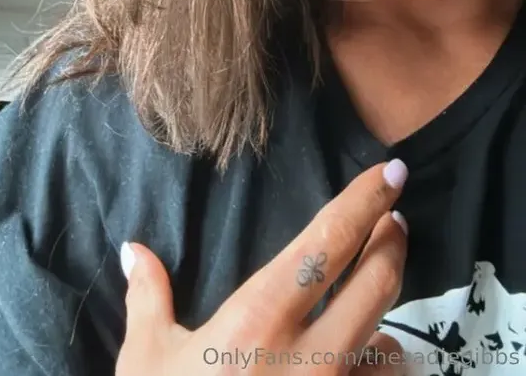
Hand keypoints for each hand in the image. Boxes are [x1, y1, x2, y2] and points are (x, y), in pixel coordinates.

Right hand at [116, 160, 408, 374]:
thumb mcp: (147, 360)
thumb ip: (148, 297)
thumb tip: (134, 249)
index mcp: (259, 318)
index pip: (327, 243)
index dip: (366, 201)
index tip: (393, 173)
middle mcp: (309, 354)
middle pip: (378, 281)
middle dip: (392, 242)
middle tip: (393, 220)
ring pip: (390, 341)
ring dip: (388, 313)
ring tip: (377, 297)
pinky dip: (379, 369)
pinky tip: (368, 361)